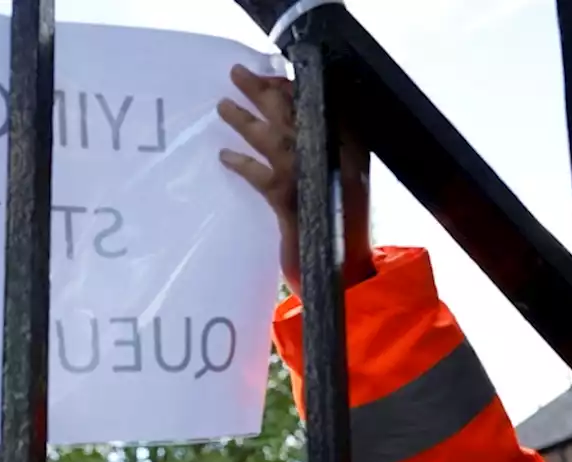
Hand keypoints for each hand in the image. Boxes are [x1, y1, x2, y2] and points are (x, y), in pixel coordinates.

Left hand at [218, 65, 372, 294]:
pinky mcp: (294, 204)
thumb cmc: (338, 232)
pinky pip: (263, 177)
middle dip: (265, 91)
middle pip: (296, 113)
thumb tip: (285, 133)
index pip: (319, 105)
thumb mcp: (333, 187)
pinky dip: (243, 164)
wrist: (346, 277)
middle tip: (237, 74)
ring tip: (222, 106)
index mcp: (350, 150)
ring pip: (276, 139)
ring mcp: (316, 179)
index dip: (290, 89)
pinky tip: (224, 156)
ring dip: (246, 120)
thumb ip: (319, 159)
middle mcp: (336, 158)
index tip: (268, 78)